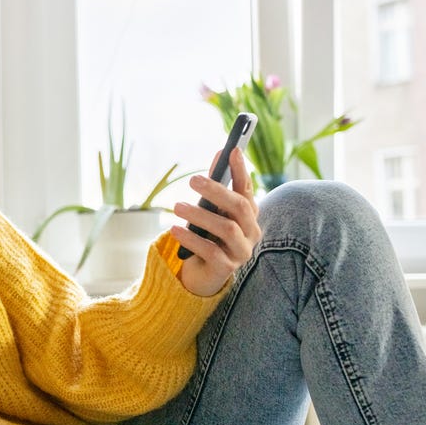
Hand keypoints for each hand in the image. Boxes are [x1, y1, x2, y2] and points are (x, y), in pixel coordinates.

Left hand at [170, 147, 260, 296]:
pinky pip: (210, 251)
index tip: (233, 150)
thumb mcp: (211, 210)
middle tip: (193, 180)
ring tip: (177, 206)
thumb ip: (215, 186)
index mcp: (248, 215)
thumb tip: (220, 153)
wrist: (202, 274)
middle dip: (217, 190)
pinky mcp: (226, 268)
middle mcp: (251, 232)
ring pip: (226, 228)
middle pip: (240, 206)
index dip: (241, 170)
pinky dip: (191, 238)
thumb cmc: (207, 236)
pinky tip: (174, 229)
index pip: (247, 188)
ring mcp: (241, 251)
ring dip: (200, 215)